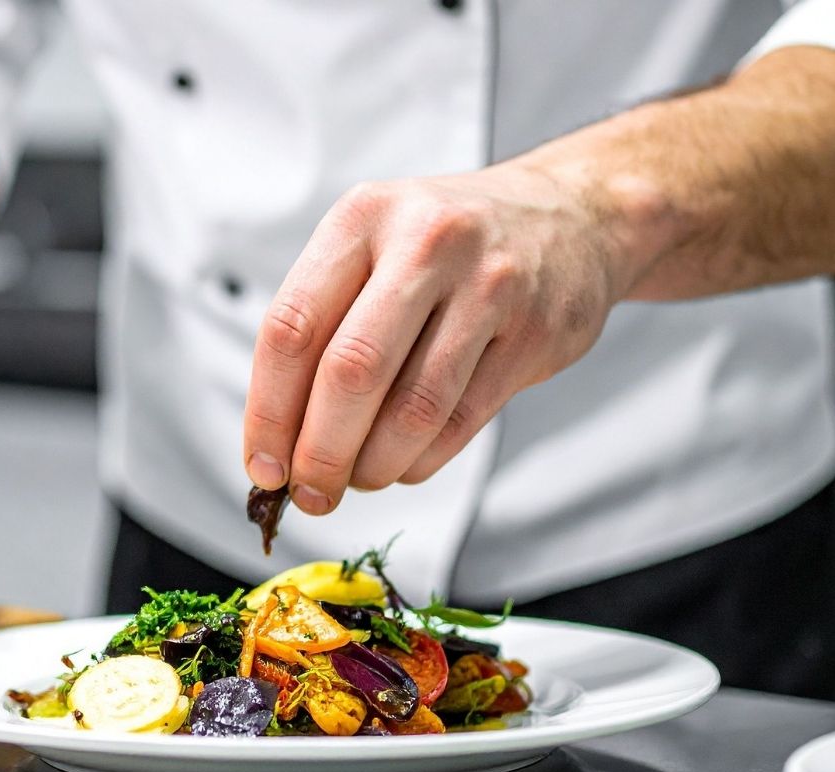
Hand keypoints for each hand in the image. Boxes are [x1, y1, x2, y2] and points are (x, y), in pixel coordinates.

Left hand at [243, 163, 639, 514]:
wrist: (572, 216)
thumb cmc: (446, 246)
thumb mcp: (374, 245)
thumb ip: (323, 323)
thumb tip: (277, 439)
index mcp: (364, 217)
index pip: (292, 327)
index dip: (268, 411)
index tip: (262, 465)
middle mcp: (426, 243)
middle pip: (351, 372)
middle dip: (320, 452)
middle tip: (309, 492)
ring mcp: (488, 287)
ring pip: (412, 408)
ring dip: (373, 465)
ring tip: (357, 479)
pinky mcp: (534, 334)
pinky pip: (461, 422)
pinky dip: (420, 460)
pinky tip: (403, 464)